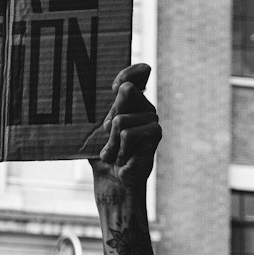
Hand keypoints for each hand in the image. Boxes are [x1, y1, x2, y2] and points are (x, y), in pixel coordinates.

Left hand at [87, 63, 160, 186]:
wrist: (112, 182)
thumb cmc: (103, 156)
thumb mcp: (97, 129)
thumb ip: (105, 108)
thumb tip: (123, 87)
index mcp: (132, 102)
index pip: (140, 73)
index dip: (130, 72)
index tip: (114, 86)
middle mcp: (145, 107)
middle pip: (125, 91)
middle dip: (108, 119)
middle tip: (109, 139)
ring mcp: (152, 120)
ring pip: (120, 119)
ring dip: (111, 141)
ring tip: (116, 153)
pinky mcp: (155, 134)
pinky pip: (127, 134)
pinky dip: (118, 149)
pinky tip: (124, 159)